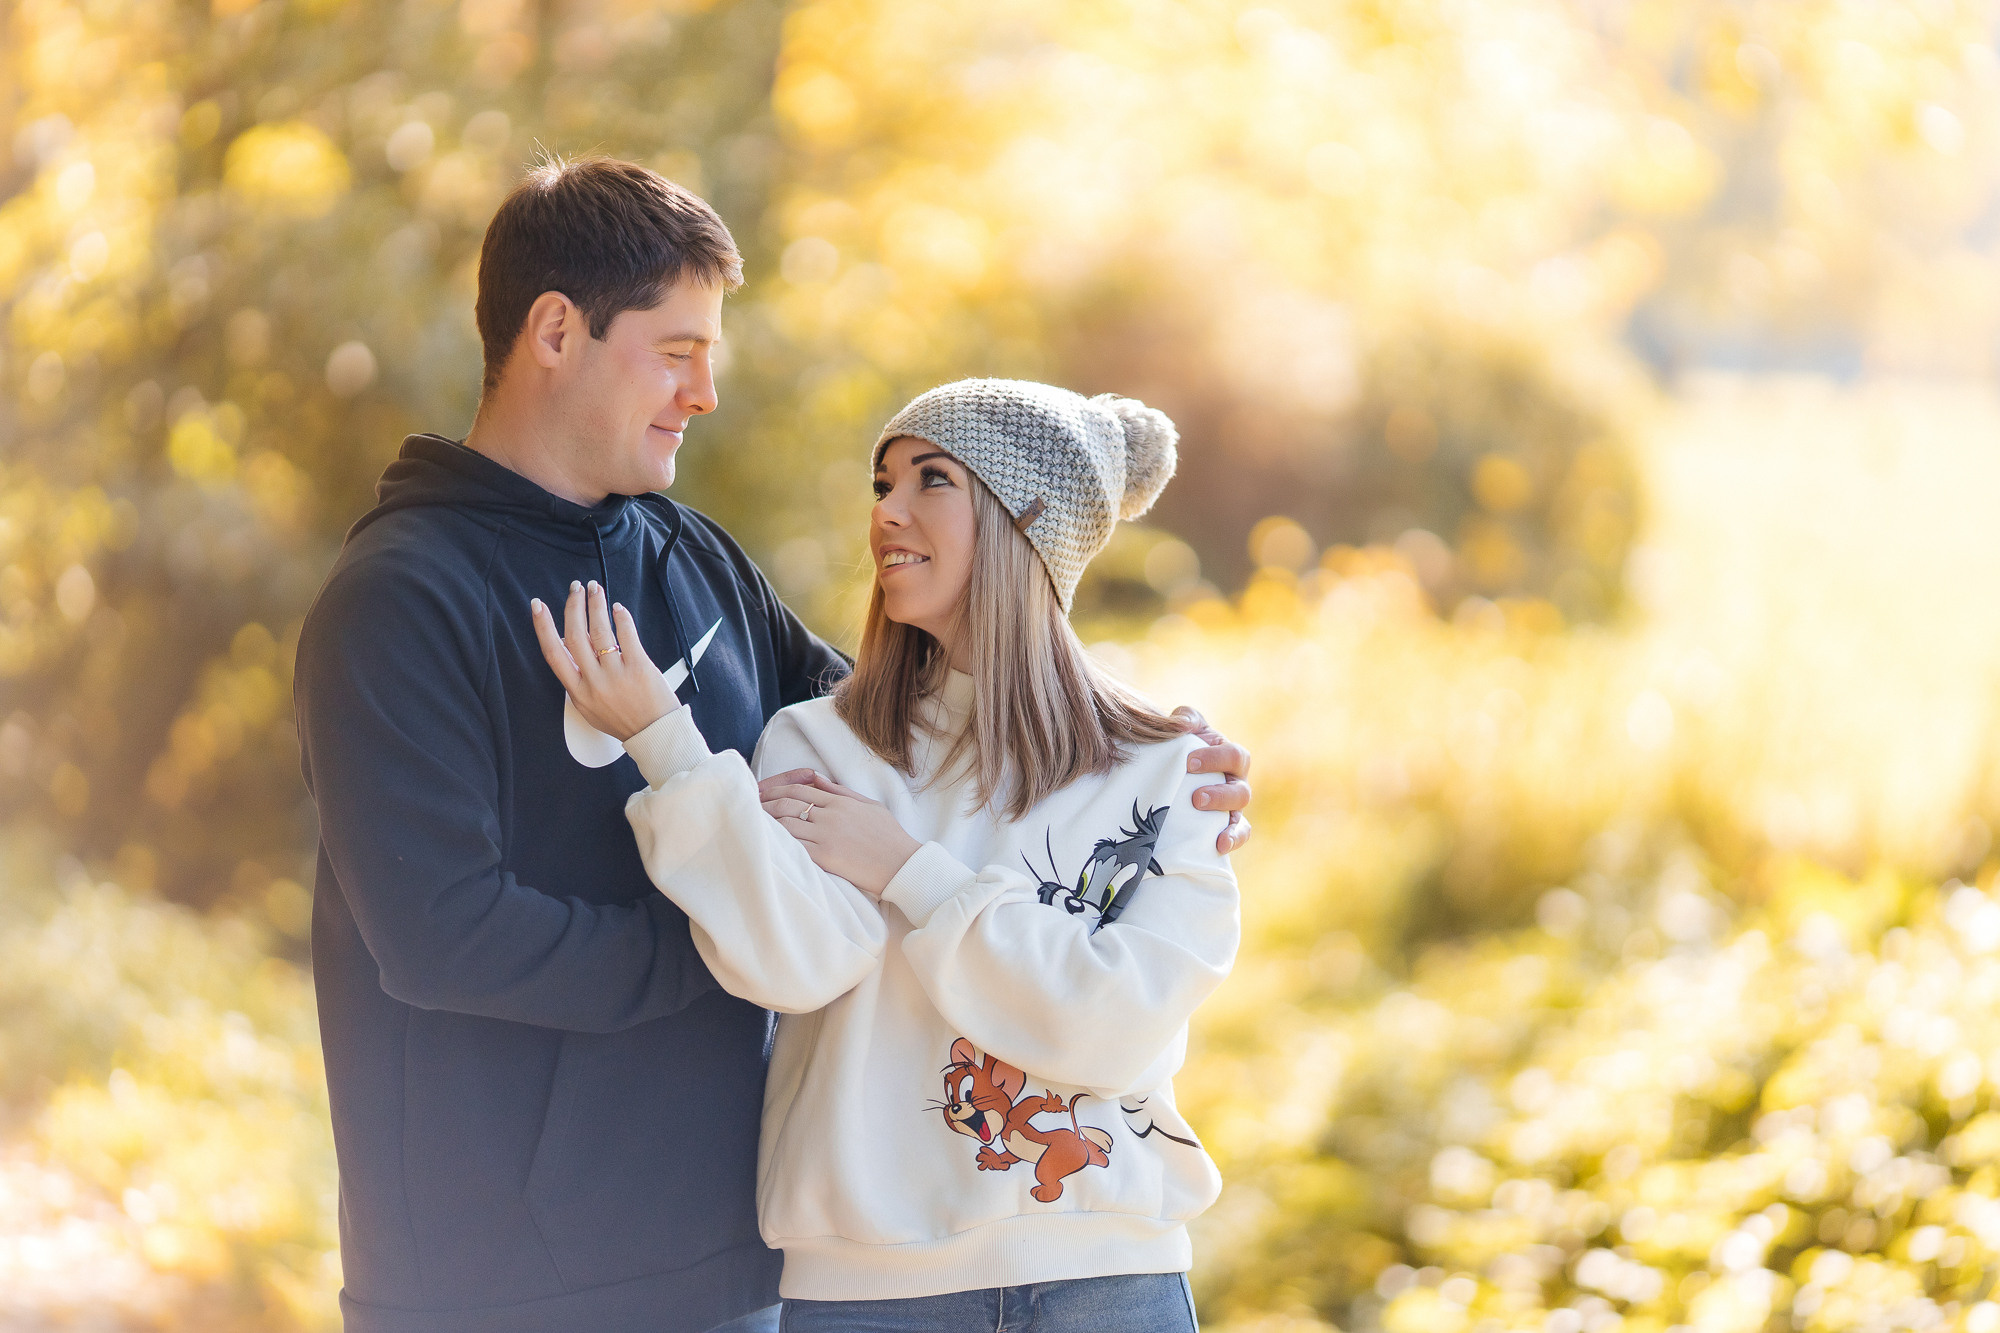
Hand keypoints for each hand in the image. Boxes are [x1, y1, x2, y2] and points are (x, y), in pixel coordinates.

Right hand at [530, 581, 679, 741]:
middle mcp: (594, 682)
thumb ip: (578, 681)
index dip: (543, 627)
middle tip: (575, 588)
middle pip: (575, 635)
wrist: (654, 735)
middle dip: (573, 606)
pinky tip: (618, 608)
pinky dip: (621, 618)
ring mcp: (616, 675)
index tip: (538, 606)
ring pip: (600, 631)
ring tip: (595, 589)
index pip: (553, 654)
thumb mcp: (589, 707)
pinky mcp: (639, 668)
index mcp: (578, 692)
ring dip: (596, 605)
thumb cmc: (623, 720)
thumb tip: (570, 648)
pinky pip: (627, 636)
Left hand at [759, 773, 919, 896]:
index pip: (800, 789)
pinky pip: (795, 847)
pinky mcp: (826, 857)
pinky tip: (768, 846)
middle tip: (750, 809)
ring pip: (787, 824)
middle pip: (788, 803)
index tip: (762, 795)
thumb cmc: (890, 836)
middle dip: (766, 805)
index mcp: (840, 802)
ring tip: (753, 826)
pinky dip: (779, 845)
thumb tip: (816, 778)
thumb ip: (840, 791)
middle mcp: (831, 815)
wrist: (903, 864)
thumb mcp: (868, 805)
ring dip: (768, 824)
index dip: (776, 790)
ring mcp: (827, 836)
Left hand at [1172, 706, 1251, 854]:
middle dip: (1219, 794)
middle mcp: (1235, 783)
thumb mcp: (1182, 729)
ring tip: (1203, 821)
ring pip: (1240, 814)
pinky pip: (1239, 835)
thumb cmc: (1179, 748)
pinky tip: (1220, 845)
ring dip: (1223, 818)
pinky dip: (1233, 839)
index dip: (1215, 759)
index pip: (1233, 756)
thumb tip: (1182, 724)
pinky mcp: (1224, 828)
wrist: (1167, 773)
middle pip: (1241, 790)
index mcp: (1229, 757)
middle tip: (1196, 798)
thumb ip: (1186, 718)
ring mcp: (1231, 808)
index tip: (1188, 763)